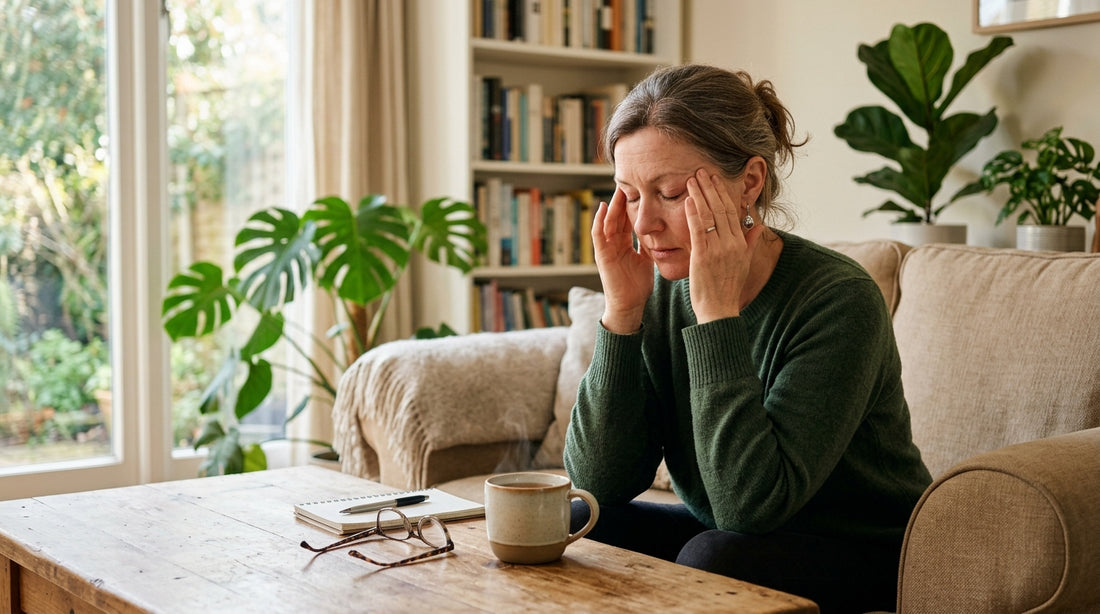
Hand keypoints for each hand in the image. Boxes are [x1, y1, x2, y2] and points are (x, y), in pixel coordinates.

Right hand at [591, 187, 652, 332]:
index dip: (634, 202)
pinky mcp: (601, 255)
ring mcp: (606, 248)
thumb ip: (651, 244)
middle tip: (629, 179)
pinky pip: (598, 234)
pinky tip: (602, 207)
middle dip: (622, 198)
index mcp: (625, 242)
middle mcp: (614, 242)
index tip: (642, 185)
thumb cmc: (638, 285)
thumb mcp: (647, 259)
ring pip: (608, 220)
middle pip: (618, 214)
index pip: (629, 217)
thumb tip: (665, 232)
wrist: (629, 305)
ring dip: (611, 204)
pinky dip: (599, 220)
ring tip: (617, 188)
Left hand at [684, 169, 763, 321]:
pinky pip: (698, 230)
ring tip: (691, 179)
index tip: (715, 179)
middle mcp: (732, 244)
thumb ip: (750, 242)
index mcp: (741, 244)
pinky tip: (688, 200)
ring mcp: (718, 249)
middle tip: (701, 171)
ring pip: (710, 215)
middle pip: (722, 209)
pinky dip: (693, 213)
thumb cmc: (728, 289)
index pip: (732, 212)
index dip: (723, 193)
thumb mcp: (744, 263)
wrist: (719, 310)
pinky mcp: (703, 257)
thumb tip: (758, 226)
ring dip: (700, 195)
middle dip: (711, 188)